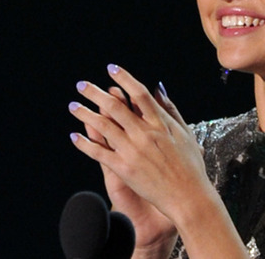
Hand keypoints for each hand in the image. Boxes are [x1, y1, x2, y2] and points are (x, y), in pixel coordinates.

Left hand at [69, 64, 214, 251]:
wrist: (188, 195)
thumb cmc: (190, 165)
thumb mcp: (186, 133)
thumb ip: (170, 110)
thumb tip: (157, 89)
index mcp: (160, 123)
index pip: (139, 94)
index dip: (124, 79)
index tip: (111, 69)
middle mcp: (144, 134)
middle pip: (115, 106)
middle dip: (95, 93)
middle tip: (82, 85)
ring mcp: (132, 151)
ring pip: (102, 127)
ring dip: (85, 114)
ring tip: (73, 106)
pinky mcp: (123, 168)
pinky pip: (99, 153)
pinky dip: (85, 144)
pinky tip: (75, 136)